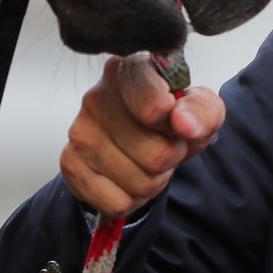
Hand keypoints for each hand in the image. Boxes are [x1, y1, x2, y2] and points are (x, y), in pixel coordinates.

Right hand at [62, 54, 222, 216]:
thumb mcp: (203, 110)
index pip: (154, 104)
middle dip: (171, 159)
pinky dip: (130, 199)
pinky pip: (116, 202)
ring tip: (146, 162)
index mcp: (131, 70)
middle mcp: (97, 96)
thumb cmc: (174, 122)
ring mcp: (79, 130)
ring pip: (140, 182)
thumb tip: (184, 123)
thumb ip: (202, 110)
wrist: (143, 146)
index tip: (180, 124)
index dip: (177, 124)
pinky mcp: (69, 162)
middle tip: (166, 146)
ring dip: (153, 180)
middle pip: (158, 155)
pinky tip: (126, 178)